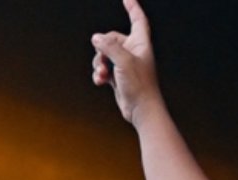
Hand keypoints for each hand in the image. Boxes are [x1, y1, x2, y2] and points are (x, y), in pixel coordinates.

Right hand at [91, 0, 159, 123]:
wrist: (141, 110)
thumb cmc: (140, 86)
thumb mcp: (123, 61)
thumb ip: (109, 46)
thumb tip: (96, 38)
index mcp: (141, 44)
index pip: (138, 20)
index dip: (132, 7)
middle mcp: (134, 52)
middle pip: (112, 38)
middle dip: (103, 48)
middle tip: (104, 59)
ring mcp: (125, 64)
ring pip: (104, 54)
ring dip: (99, 63)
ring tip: (102, 74)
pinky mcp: (118, 76)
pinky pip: (103, 68)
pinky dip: (99, 73)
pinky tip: (100, 81)